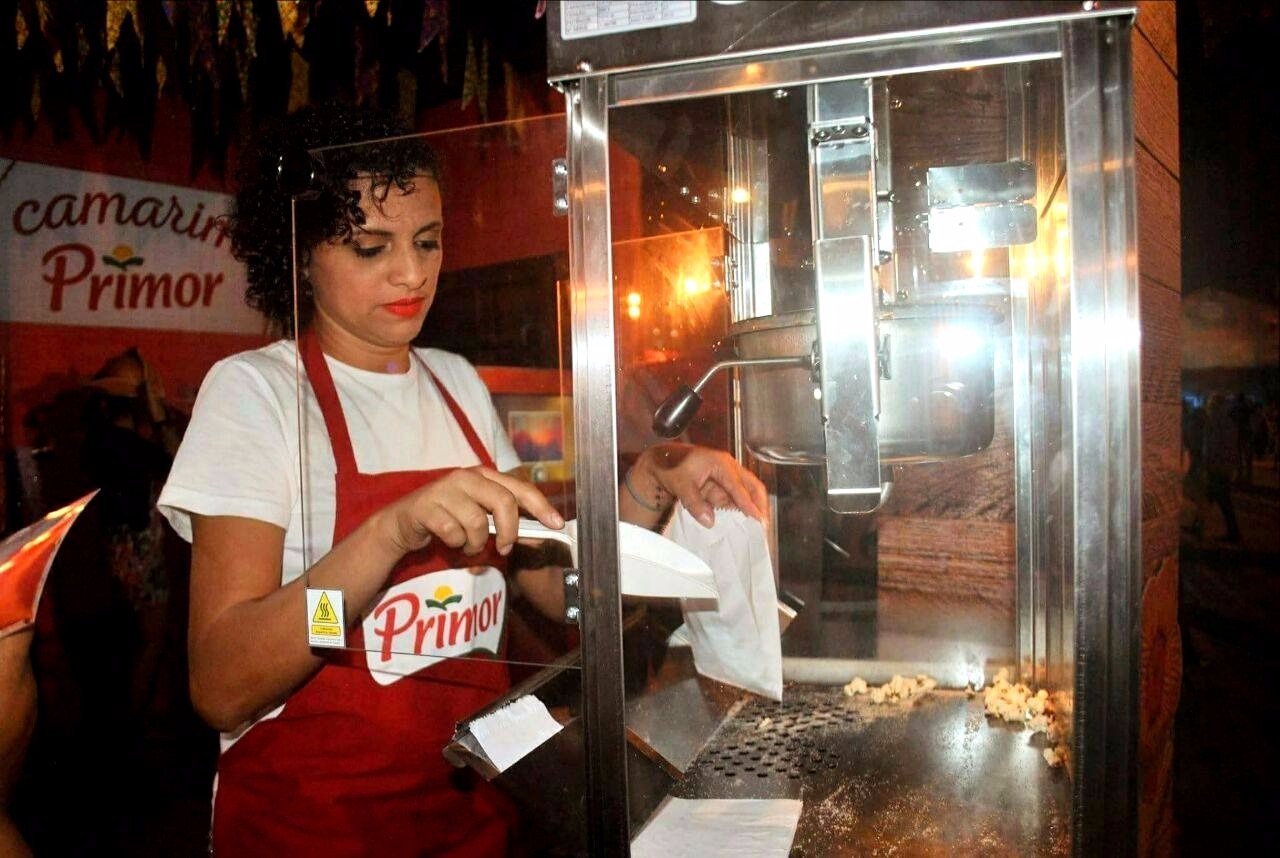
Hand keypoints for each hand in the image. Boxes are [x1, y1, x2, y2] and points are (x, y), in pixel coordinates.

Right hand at [379, 466, 563, 557]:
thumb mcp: (479, 519)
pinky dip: (455, 544)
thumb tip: (538, 537)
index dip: (541, 506)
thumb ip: (505, 524)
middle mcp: (467, 477)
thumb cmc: (448, 519)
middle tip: (505, 548)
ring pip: (477, 521)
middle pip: (503, 502)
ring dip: (476, 543)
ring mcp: (446, 489)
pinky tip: (449, 541)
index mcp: (484, 476)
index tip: (556, 524)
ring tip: (467, 546)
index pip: (520, 488)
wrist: (404, 523)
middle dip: (509, 531)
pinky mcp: (427, 505)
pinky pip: (453, 531)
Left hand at [631, 443, 768, 527]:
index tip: (758, 518)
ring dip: (752, 511)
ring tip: (757, 529)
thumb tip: (709, 521)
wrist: (662, 462)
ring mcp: (727, 480)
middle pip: (753, 487)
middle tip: (763, 525)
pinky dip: (740, 513)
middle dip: (761, 506)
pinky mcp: (722, 489)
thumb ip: (694, 503)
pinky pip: (735, 501)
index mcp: (721, 464)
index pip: (739, 486)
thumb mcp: (680, 484)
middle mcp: (729, 470)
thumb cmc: (671, 465)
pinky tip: (742, 526)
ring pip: (747, 495)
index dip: (749, 503)